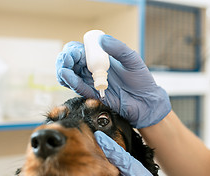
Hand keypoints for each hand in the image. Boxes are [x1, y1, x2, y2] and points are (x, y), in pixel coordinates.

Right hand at [56, 35, 170, 128]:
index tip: (73, 52)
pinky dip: (72, 83)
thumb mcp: (132, 60)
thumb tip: (102, 39)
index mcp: (100, 58)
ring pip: (70, 75)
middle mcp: (92, 69)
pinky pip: (78, 88)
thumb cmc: (141, 80)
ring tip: (64, 71)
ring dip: (64, 72)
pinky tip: (68, 78)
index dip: (72, 50)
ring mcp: (91, 82)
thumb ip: (118, 49)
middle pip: (71, 62)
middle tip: (66, 61)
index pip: (79, 51)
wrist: (145, 101)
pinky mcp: (92, 95)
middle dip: (65, 60)